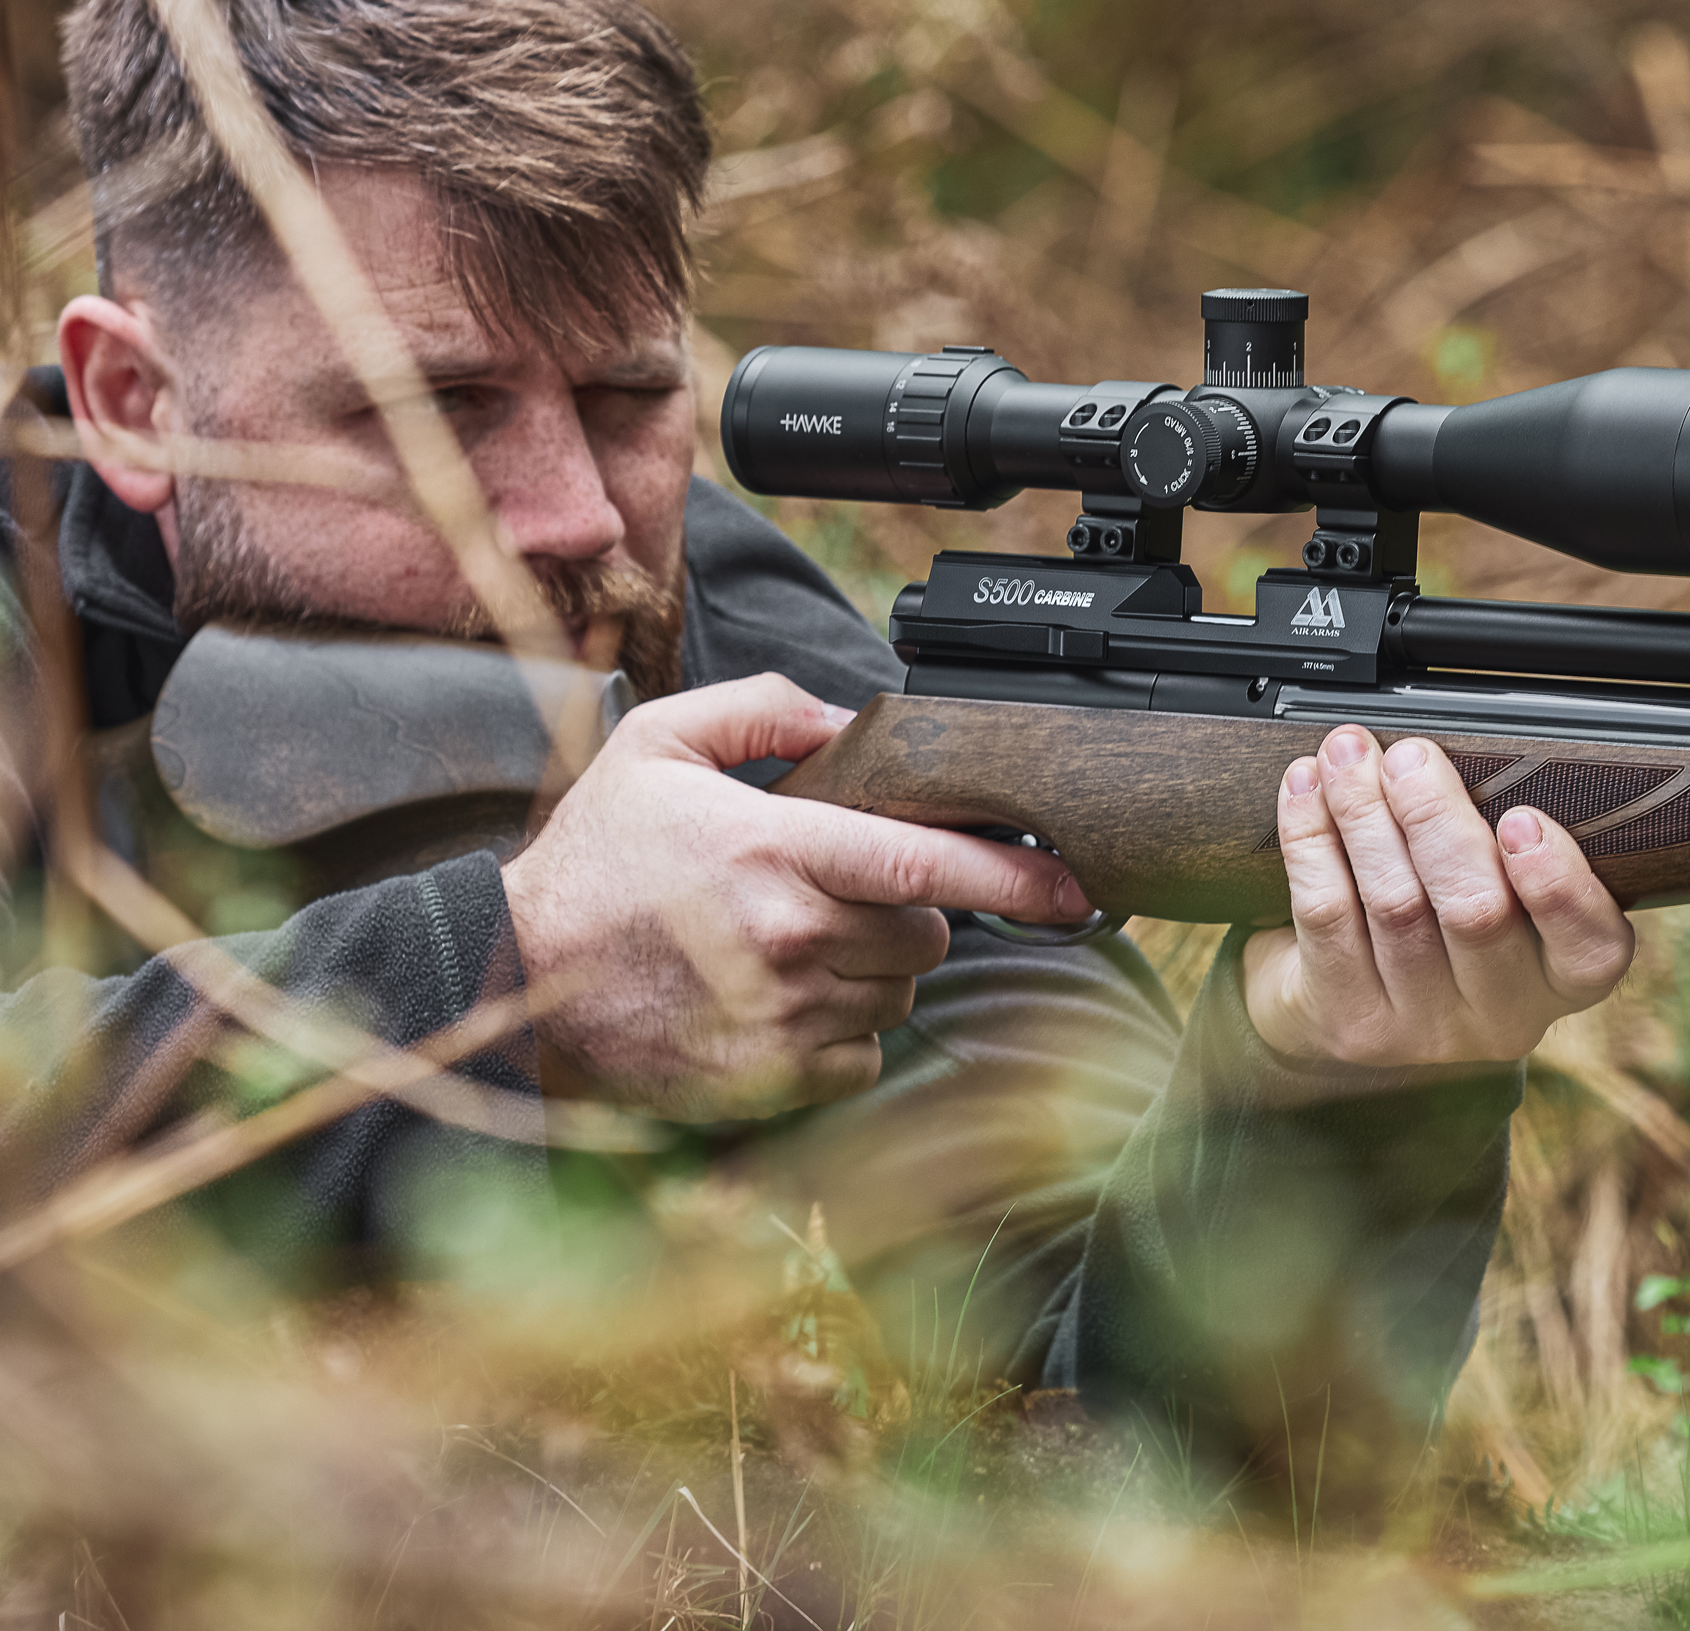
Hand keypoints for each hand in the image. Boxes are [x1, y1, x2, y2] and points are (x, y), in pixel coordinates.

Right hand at [502, 672, 1090, 1118]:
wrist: (511, 978)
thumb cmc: (592, 859)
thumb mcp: (661, 745)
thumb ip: (765, 709)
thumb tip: (850, 720)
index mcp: (777, 851)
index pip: (927, 862)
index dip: (1016, 873)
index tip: (1075, 882)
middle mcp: (791, 939)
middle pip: (927, 931)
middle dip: (909, 910)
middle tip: (840, 892)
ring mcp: (782, 1018)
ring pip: (898, 994)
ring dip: (874, 971)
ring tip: (795, 944)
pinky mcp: (768, 1081)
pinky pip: (861, 1057)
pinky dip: (842, 1033)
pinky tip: (782, 999)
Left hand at [1242, 724, 1636, 1070]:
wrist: (1343, 1009)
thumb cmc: (1436, 927)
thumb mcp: (1496, 893)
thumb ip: (1498, 838)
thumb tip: (1460, 748)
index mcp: (1558, 977)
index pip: (1591, 947)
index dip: (1559, 884)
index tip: (1522, 817)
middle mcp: (1499, 1014)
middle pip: (1475, 913)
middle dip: (1437, 818)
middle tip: (1411, 756)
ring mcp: (1419, 1026)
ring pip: (1395, 904)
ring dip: (1366, 813)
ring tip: (1349, 755)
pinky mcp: (1346, 1018)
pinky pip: (1326, 912)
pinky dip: (1312, 836)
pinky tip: (1306, 789)